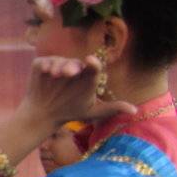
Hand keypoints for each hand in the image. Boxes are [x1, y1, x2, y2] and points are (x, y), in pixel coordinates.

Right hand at [18, 55, 136, 128]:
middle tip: (69, 73)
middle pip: (74, 63)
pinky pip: (43, 62)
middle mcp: (72, 68)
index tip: (91, 62)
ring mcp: (56, 66)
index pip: (92, 67)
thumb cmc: (71, 111)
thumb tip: (135, 110)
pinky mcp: (41, 66)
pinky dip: (44, 64)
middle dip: (72, 66)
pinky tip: (45, 71)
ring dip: (57, 66)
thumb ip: (112, 109)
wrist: (45, 115)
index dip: (93, 63)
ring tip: (55, 75)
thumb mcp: (92, 112)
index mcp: (86, 76)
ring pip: (58, 61)